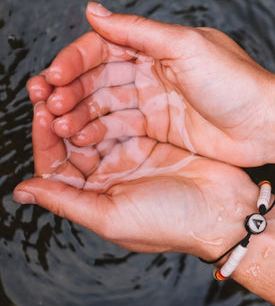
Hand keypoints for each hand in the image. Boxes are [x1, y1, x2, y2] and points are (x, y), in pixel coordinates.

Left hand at [13, 101, 258, 259]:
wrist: (222, 210)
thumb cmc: (171, 222)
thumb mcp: (112, 217)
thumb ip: (66, 201)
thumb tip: (22, 191)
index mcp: (95, 196)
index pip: (57, 165)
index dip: (45, 140)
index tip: (41, 112)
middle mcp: (109, 175)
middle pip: (73, 141)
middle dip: (57, 115)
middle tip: (46, 87)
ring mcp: (132, 155)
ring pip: (96, 124)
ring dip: (81, 104)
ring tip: (68, 83)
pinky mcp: (152, 139)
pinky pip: (124, 116)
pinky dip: (111, 102)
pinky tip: (102, 86)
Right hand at [41, 1, 274, 166]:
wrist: (265, 124)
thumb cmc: (236, 82)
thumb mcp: (186, 47)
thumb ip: (138, 32)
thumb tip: (93, 11)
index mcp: (157, 47)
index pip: (104, 48)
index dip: (75, 60)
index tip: (54, 77)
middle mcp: (152, 73)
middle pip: (99, 78)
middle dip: (72, 90)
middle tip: (48, 105)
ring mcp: (154, 102)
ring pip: (106, 104)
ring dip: (80, 114)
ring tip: (58, 126)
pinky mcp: (160, 128)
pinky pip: (122, 128)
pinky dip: (100, 132)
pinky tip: (82, 139)